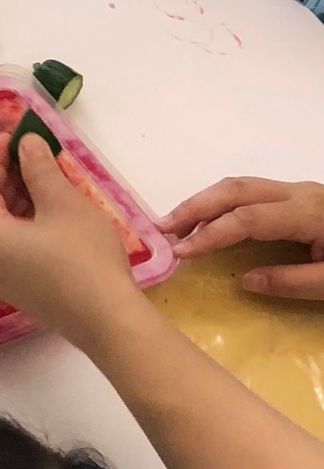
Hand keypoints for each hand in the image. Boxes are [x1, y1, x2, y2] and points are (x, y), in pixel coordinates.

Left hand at [0, 131, 141, 345]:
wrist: (110, 321)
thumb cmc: (85, 256)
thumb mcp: (63, 203)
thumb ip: (39, 169)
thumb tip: (25, 143)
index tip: (11, 135)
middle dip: (3, 179)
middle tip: (26, 155)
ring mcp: (1, 280)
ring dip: (15, 202)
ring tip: (40, 178)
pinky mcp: (21, 292)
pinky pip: (11, 249)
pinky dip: (23, 225)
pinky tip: (47, 213)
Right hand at [163, 178, 323, 297]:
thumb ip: (294, 282)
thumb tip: (247, 281)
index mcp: (307, 213)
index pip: (246, 218)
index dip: (209, 234)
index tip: (180, 253)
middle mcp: (297, 193)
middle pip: (235, 190)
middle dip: (194, 207)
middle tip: (162, 229)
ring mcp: (297, 190)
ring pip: (239, 186)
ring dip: (203, 202)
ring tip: (176, 225)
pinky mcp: (297, 196)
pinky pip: (249, 192)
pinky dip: (220, 203)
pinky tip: (208, 220)